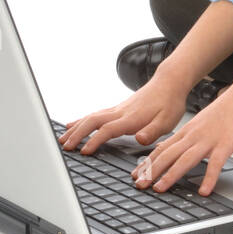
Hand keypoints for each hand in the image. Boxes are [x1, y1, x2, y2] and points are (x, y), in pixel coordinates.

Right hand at [57, 67, 191, 155]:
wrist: (169, 82)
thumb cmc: (169, 103)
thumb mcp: (167, 121)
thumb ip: (152, 132)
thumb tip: (139, 139)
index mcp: (131, 118)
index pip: (108, 129)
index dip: (95, 140)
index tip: (84, 151)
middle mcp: (120, 112)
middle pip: (92, 121)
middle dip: (76, 134)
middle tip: (64, 146)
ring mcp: (117, 109)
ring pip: (90, 117)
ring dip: (75, 128)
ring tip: (62, 139)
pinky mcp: (117, 109)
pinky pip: (94, 115)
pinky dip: (81, 121)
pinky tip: (73, 125)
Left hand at [129, 79, 232, 196]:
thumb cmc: (227, 109)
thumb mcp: (202, 122)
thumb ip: (190, 136)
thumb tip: (180, 148)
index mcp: (188, 131)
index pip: (162, 148)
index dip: (148, 162)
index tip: (136, 174)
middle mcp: (194, 135)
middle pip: (168, 154)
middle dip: (151, 171)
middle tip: (140, 185)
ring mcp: (209, 139)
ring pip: (185, 159)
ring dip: (171, 175)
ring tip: (160, 188)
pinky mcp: (226, 143)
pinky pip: (215, 163)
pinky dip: (209, 178)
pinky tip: (204, 191)